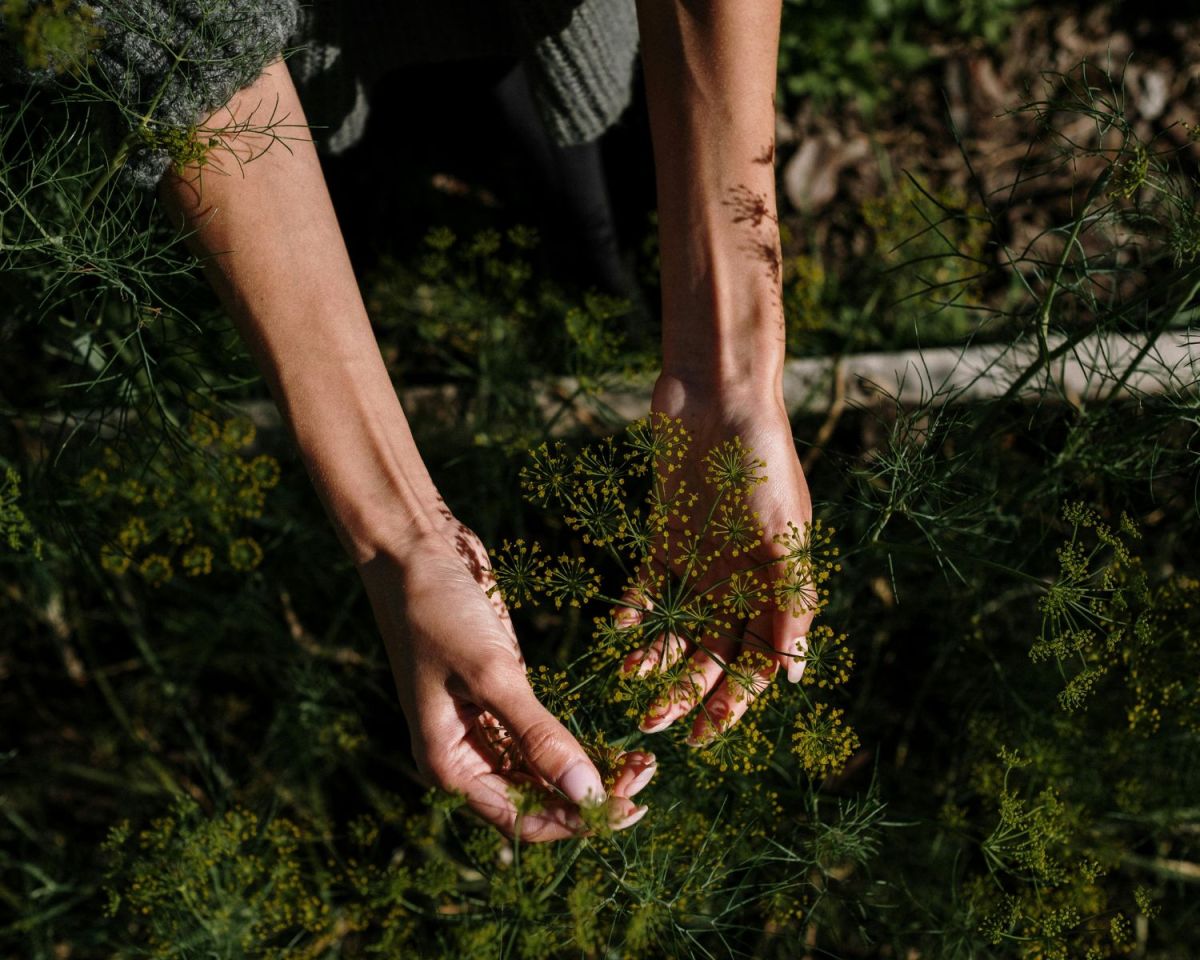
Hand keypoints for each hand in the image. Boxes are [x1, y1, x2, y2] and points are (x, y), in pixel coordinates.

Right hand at [358, 517, 653, 840]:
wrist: (412, 550)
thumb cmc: (437, 611)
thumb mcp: (492, 674)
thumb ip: (539, 736)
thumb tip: (587, 794)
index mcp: (448, 766)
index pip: (523, 818)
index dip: (577, 819)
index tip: (630, 806)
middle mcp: (464, 757)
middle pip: (536, 800)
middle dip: (589, 795)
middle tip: (646, 773)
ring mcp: (482, 727)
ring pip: (542, 772)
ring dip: (589, 772)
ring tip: (641, 760)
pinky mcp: (499, 696)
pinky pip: (540, 738)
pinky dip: (575, 744)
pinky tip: (613, 742)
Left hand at [619, 374, 815, 745]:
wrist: (719, 398)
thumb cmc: (763, 463)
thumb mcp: (784, 535)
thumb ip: (791, 603)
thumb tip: (794, 677)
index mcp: (776, 587)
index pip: (758, 662)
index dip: (735, 702)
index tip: (706, 736)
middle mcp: (740, 583)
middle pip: (715, 655)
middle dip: (690, 694)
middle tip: (655, 725)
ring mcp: (701, 563)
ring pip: (679, 631)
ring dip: (658, 663)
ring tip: (632, 687)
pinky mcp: (664, 540)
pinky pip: (646, 590)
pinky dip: (632, 616)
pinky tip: (617, 639)